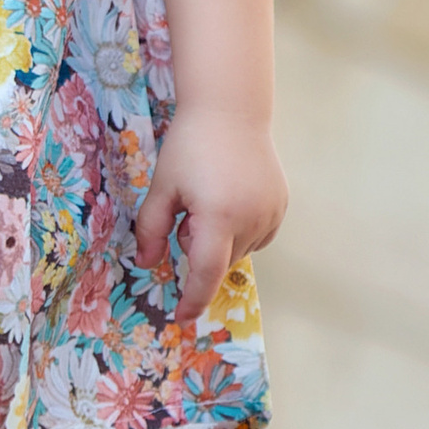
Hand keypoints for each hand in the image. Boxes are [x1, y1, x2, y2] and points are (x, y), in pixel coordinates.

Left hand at [135, 107, 285, 325]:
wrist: (230, 111)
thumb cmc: (190, 146)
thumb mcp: (163, 187)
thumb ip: (152, 229)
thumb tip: (146, 264)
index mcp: (219, 217)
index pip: (206, 272)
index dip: (193, 298)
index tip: (182, 318)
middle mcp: (251, 220)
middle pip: (221, 260)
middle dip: (199, 251)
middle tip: (187, 214)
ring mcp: (272, 214)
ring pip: (240, 250)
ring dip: (220, 241)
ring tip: (208, 199)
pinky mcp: (281, 206)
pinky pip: (257, 236)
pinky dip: (239, 231)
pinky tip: (227, 200)